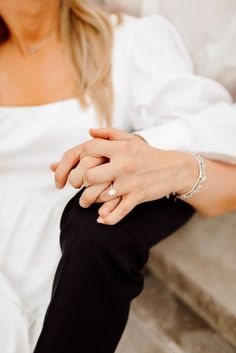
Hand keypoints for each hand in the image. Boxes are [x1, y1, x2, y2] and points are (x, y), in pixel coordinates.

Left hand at [52, 127, 197, 224]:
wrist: (175, 169)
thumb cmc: (149, 154)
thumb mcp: (131, 139)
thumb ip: (110, 134)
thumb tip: (90, 131)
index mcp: (120, 148)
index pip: (88, 149)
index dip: (77, 157)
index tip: (77, 165)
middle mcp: (123, 165)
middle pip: (89, 176)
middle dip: (79, 182)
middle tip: (77, 186)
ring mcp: (130, 183)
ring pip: (99, 196)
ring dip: (88, 201)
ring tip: (85, 202)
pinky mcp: (137, 197)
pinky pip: (118, 212)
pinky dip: (107, 218)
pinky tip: (100, 218)